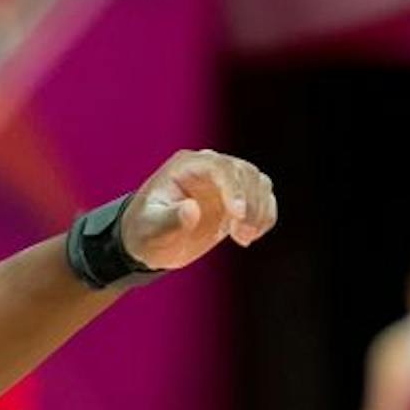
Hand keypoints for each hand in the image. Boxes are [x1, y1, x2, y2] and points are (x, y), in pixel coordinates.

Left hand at [120, 150, 276, 270]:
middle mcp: (209, 167)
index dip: (234, 189)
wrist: (149, 243)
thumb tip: (191, 209)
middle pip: (245, 173)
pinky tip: (251, 236)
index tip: (238, 215)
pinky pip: (262, 199)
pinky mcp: (236, 199)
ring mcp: (225, 182)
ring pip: (258, 183)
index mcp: (187, 166)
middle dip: (251, 203)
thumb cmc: (144, 234)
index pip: (220, 167)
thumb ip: (169, 221)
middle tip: (242, 236)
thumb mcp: (150, 231)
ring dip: (260, 211)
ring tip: (244, 239)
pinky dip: (264, 216)